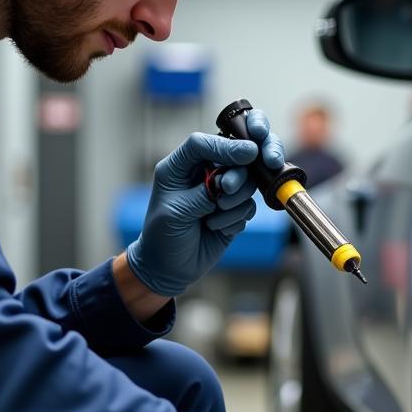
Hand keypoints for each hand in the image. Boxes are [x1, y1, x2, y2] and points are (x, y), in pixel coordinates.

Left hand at [126, 111, 283, 296]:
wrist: (169, 268)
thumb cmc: (163, 236)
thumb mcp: (177, 211)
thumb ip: (204, 191)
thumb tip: (231, 178)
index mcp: (180, 167)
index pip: (203, 144)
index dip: (226, 146)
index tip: (249, 152)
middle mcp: (202, 174)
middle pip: (234, 159)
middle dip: (236, 176)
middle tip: (227, 190)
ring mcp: (220, 192)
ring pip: (247, 184)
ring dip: (234, 203)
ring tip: (213, 218)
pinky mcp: (233, 211)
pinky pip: (248, 207)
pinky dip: (235, 219)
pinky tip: (216, 229)